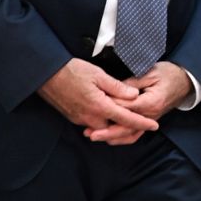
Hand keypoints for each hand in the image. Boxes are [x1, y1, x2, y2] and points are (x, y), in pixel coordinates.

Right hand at [36, 57, 158, 141]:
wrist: (46, 75)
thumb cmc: (72, 71)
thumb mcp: (98, 74)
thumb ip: (117, 87)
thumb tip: (134, 96)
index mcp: (99, 106)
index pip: (126, 118)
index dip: (142, 122)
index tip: (154, 125)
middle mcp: (89, 117)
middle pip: (115, 129)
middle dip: (128, 127)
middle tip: (141, 121)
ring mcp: (80, 119)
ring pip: (102, 128)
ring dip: (114, 125)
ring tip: (126, 116)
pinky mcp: (73, 118)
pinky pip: (92, 125)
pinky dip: (102, 122)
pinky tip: (107, 112)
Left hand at [87, 62, 192, 144]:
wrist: (185, 81)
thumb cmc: (169, 74)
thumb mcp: (151, 72)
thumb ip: (132, 82)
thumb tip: (115, 90)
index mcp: (151, 101)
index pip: (126, 108)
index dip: (109, 108)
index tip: (93, 108)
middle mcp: (151, 114)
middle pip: (126, 127)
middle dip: (106, 131)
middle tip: (89, 133)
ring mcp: (151, 119)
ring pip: (129, 134)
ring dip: (112, 137)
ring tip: (94, 137)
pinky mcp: (149, 121)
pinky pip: (135, 134)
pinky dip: (122, 139)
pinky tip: (109, 139)